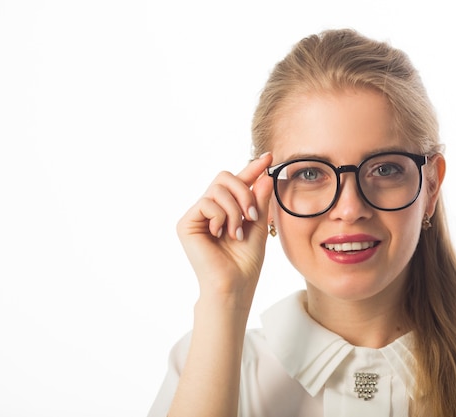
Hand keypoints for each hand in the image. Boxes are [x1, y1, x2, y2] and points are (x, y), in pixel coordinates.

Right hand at [176, 152, 273, 308]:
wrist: (234, 285)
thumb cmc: (245, 262)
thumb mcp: (258, 226)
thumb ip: (259, 200)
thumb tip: (264, 175)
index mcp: (226, 209)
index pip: (238, 182)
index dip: (252, 168)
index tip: (269, 157)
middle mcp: (209, 209)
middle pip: (224, 177)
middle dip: (243, 192)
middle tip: (252, 215)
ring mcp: (197, 215)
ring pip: (218, 189)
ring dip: (235, 210)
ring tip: (237, 232)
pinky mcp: (186, 223)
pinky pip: (207, 202)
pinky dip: (221, 217)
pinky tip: (220, 234)